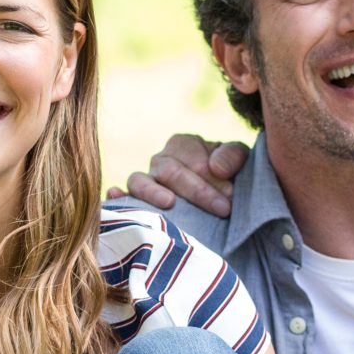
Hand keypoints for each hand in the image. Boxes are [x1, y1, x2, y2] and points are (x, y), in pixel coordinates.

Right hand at [111, 133, 245, 217]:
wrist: (222, 201)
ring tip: (170, 204)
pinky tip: (116, 197)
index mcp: (182, 144)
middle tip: (223, 209)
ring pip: (139, 181)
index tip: (230, 197)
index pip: (192, 159)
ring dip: (154, 193)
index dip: (211, 179)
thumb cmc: (229, 178)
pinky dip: (116, 198)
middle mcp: (160, 161)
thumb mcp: (237, 160)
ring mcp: (145, 182)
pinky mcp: (135, 204)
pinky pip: (120, 199)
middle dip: (198, 191)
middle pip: (170, 171)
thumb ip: (232, 156)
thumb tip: (216, 168)